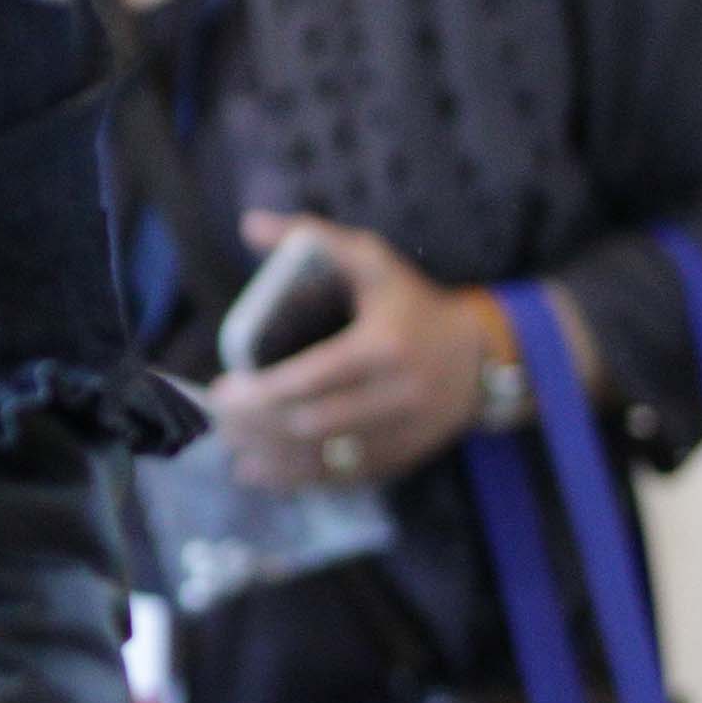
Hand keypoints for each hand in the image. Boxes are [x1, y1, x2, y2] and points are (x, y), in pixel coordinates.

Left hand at [211, 211, 500, 495]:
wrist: (482, 357)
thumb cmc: (414, 305)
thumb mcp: (373, 262)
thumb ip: (314, 239)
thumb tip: (250, 224)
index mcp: (385, 345)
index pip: (314, 377)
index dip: (262, 392)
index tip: (223, 390)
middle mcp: (397, 395)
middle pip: (313, 423)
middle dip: (257, 426)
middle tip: (220, 419)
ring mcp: (402, 433)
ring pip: (325, 458)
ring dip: (269, 456)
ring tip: (232, 445)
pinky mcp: (401, 458)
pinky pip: (342, 478)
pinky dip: (295, 478)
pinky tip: (258, 471)